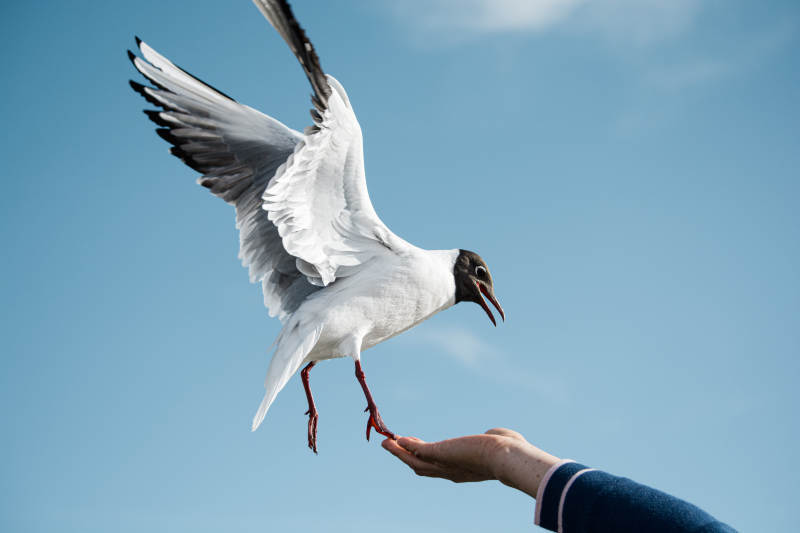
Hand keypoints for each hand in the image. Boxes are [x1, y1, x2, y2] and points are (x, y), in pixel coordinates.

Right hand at [382, 428, 559, 497]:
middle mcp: (451, 472)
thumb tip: (494, 433)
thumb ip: (492, 438)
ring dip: (399, 453)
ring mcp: (444, 464)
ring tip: (386, 443)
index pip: (440, 467)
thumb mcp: (497, 443)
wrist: (508, 457)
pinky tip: (397, 439)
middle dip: (406, 457)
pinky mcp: (440, 454)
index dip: (426, 459)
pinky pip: (417, 451)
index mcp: (464, 470)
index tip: (417, 448)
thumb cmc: (511, 451)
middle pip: (421, 468)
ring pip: (414, 461)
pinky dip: (405, 446)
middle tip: (393, 447)